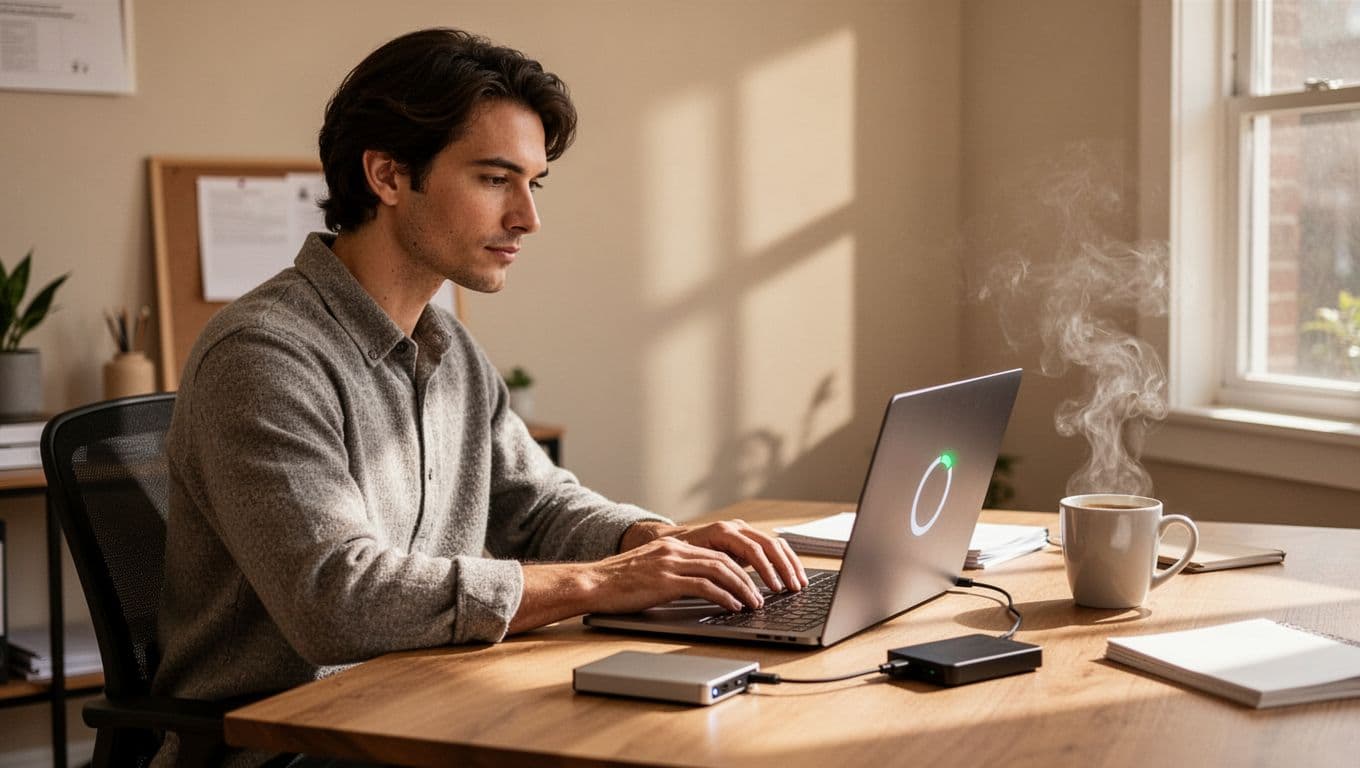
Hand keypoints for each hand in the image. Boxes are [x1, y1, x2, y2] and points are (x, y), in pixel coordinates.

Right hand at [510, 536, 766, 633]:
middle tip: (769, 592)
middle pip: (729, 557)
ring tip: (756, 603)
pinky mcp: (665, 580)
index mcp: (678, 545)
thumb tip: (712, 587)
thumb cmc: (622, 583)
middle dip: (753, 575)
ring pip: (721, 570)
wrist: (594, 583)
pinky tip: (733, 607)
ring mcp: (672, 563)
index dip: (747, 563)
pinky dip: (723, 596)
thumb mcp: (656, 570)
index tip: (764, 577)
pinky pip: (703, 586)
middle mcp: (678, 549)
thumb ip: (682, 572)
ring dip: (743, 588)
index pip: (723, 550)